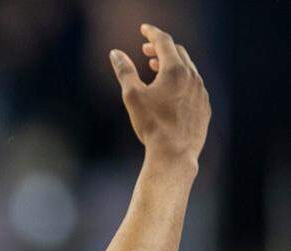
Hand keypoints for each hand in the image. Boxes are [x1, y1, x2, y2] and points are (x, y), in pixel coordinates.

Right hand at [110, 24, 210, 160]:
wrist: (174, 153)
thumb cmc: (151, 125)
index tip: (143, 29)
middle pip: (178, 53)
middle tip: (146, 51)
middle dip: (161, 48)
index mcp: (175, 70)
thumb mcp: (132, 96)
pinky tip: (170, 92)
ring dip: (171, 65)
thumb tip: (115, 53)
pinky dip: (181, 81)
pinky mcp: (204, 107)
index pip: (164, 42)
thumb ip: (124, 71)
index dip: (152, 33)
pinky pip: (194, 86)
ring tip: (155, 69)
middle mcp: (192, 77)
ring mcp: (201, 92)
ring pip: (188, 69)